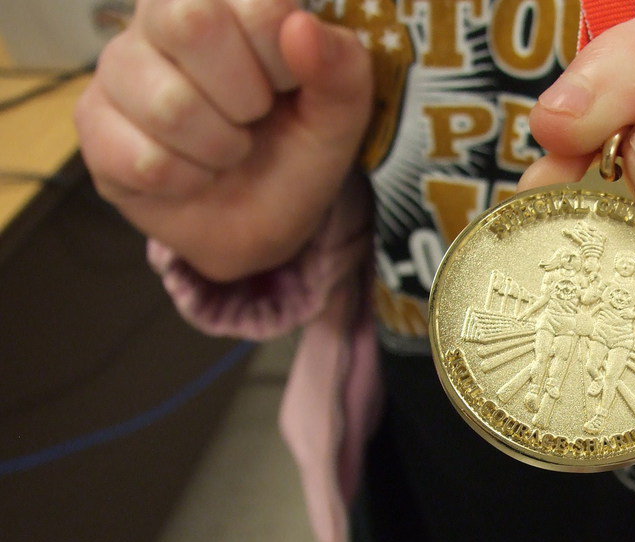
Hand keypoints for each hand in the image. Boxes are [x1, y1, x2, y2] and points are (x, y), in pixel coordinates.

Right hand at [75, 0, 371, 280]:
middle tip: (251, 119)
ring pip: (169, 103)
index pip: (255, 2)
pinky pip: (142, 158)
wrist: (259, 226)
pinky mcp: (93, 123)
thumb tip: (302, 27)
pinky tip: (189, 174)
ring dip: (218, 149)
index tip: (286, 87)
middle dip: (242, 96)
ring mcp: (118, 67)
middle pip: (189, 21)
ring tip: (224, 151)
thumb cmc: (294, 153)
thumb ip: (342, 70)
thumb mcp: (338, 118)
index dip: (281, 59)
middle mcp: (161, 16)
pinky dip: (185, 181)